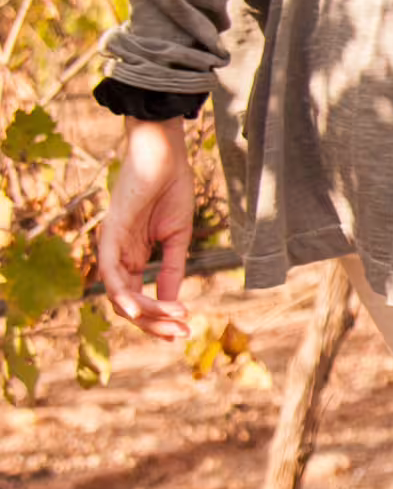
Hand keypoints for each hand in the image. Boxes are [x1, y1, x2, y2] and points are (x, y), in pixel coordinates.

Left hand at [98, 118, 195, 340]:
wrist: (166, 155)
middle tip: (183, 333)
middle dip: (155, 323)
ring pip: (119, 296)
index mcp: (133, 257)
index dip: (159, 318)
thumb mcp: (176, 238)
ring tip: (175, 323)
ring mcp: (111, 246)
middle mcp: (118, 256)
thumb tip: (171, 304)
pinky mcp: (109, 234)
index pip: (138, 299)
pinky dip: (124, 295)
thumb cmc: (171, 188)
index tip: (186, 330)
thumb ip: (171, 270)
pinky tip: (141, 310)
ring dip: (146, 315)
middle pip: (128, 304)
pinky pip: (110, 274)